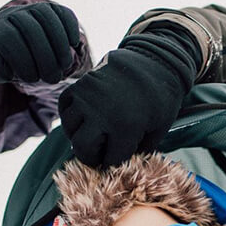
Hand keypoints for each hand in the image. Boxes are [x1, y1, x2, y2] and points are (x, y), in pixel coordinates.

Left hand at [0, 0, 85, 83]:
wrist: (18, 44)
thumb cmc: (5, 61)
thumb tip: (8, 69)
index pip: (8, 37)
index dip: (21, 59)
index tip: (31, 78)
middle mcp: (11, 13)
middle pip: (30, 27)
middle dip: (44, 55)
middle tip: (52, 77)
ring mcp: (31, 8)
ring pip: (47, 16)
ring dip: (59, 43)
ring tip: (64, 65)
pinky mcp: (51, 8)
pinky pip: (62, 12)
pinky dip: (70, 27)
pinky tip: (73, 44)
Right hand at [58, 29, 197, 166]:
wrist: (154, 61)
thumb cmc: (161, 97)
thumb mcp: (159, 128)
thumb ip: (140, 149)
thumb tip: (120, 165)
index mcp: (125, 128)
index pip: (109, 160)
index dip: (113, 163)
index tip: (116, 159)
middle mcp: (102, 114)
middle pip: (83, 149)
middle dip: (92, 156)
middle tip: (100, 154)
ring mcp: (87, 98)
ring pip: (70, 130)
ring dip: (80, 136)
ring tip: (93, 134)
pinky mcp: (80, 85)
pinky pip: (64, 109)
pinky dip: (70, 117)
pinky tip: (84, 119)